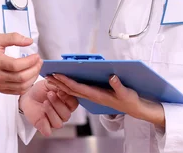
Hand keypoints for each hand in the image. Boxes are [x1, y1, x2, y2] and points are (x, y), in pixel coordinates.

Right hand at [0, 33, 41, 94]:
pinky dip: (27, 85)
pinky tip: (30, 77)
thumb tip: (29, 41)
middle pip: (21, 77)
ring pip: (22, 86)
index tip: (36, 55)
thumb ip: (13, 38)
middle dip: (35, 69)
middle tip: (39, 61)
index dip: (30, 61)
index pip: (16, 65)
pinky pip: (18, 92)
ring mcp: (0, 85)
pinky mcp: (2, 90)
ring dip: (33, 77)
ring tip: (36, 68)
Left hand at [19, 80, 78, 135]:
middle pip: (66, 115)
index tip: (60, 91)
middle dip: (58, 104)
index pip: (74, 105)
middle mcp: (62, 114)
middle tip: (50, 94)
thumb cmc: (41, 89)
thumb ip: (58, 85)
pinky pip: (48, 131)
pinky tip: (41, 114)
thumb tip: (64, 86)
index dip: (68, 99)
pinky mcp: (44, 127)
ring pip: (58, 124)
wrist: (28, 96)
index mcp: (67, 103)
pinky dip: (45, 124)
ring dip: (51, 111)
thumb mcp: (50, 84)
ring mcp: (54, 121)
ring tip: (45, 102)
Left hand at [46, 74, 164, 126]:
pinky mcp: (95, 94)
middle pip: (71, 89)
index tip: (56, 74)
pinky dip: (70, 85)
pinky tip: (65, 82)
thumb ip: (118, 85)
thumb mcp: (126, 93)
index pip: (77, 87)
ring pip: (73, 90)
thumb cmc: (130, 100)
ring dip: (62, 84)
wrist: (135, 108)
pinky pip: (79, 90)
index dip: (66, 81)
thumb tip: (112, 76)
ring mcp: (93, 96)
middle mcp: (93, 96)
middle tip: (47, 74)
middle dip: (59, 82)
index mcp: (97, 95)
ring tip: (51, 77)